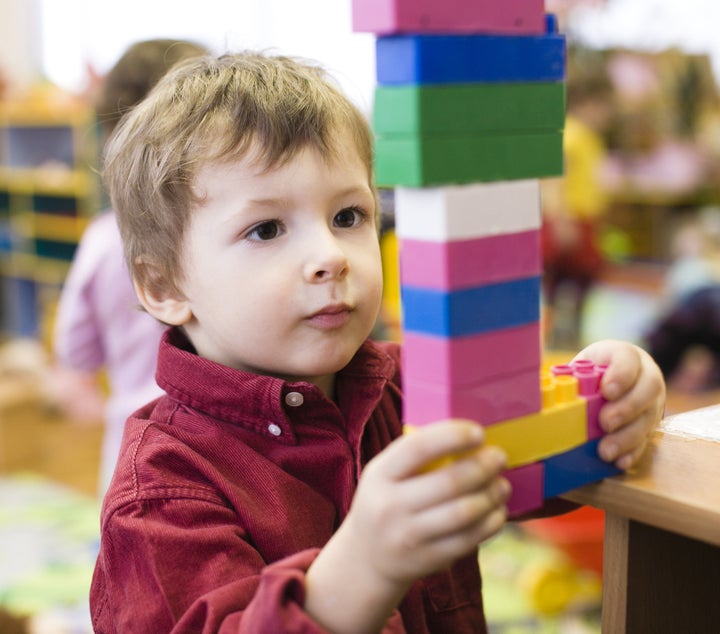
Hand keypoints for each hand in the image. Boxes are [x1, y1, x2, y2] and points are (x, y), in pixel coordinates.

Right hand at [305, 421, 508, 632]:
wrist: (367, 557)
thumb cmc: (387, 500)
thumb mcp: (385, 473)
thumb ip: (416, 455)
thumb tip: (468, 435)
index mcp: (380, 475)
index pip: (418, 448)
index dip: (453, 436)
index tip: (479, 433)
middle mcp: (390, 506)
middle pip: (449, 482)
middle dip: (483, 466)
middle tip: (499, 457)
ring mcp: (408, 537)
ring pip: (464, 512)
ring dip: (492, 495)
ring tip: (502, 485)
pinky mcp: (427, 560)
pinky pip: (469, 539)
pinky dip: (491, 522)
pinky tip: (497, 510)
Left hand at [575, 340, 665, 469]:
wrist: (619, 377)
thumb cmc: (597, 369)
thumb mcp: (586, 363)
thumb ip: (572, 373)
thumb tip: (544, 385)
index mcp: (627, 357)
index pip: (629, 360)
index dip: (621, 375)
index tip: (607, 391)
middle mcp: (646, 377)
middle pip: (648, 389)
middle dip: (627, 408)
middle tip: (605, 423)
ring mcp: (652, 402)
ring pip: (649, 417)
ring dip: (628, 436)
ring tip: (606, 450)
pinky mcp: (651, 424)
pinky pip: (647, 440)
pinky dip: (633, 452)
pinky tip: (619, 461)